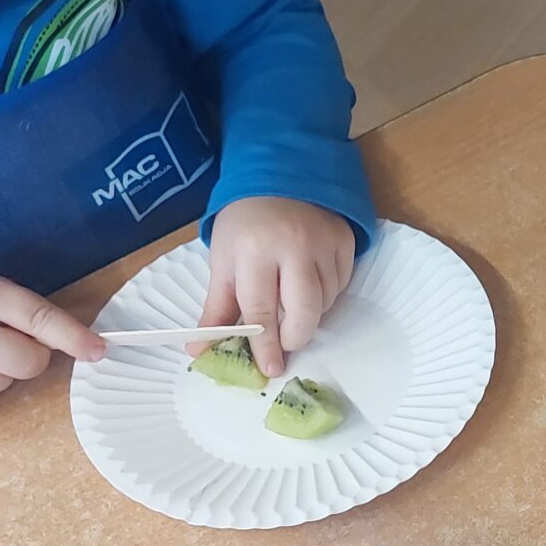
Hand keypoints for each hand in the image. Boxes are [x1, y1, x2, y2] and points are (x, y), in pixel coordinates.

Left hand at [203, 196, 358, 375]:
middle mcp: (293, 246)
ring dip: (309, 314)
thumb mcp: (223, 263)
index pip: (262, 311)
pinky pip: (341, 285)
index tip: (270, 369)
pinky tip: (308, 284)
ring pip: (325, 302)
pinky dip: (326, 295)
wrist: (278, 176)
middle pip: (304, 312)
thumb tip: (200, 351)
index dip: (266, 346)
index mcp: (254, 251)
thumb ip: (217, 309)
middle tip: (287, 345)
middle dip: (296, 337)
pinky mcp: (345, 241)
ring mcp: (324, 242)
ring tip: (291, 302)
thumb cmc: (244, 225)